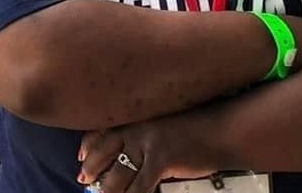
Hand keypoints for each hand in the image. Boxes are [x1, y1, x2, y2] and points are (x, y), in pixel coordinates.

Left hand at [77, 112, 223, 191]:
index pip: (104, 129)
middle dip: (92, 167)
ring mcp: (147, 143)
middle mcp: (137, 126)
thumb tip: (131, 155)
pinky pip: (140, 186)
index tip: (80, 155)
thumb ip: (146, 135)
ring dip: (108, 189)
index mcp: (137, 117)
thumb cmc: (198, 128)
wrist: (222, 130)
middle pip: (104, 150)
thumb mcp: (165, 124)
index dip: (89, 144)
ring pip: (118, 173)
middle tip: (83, 179)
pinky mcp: (160, 159)